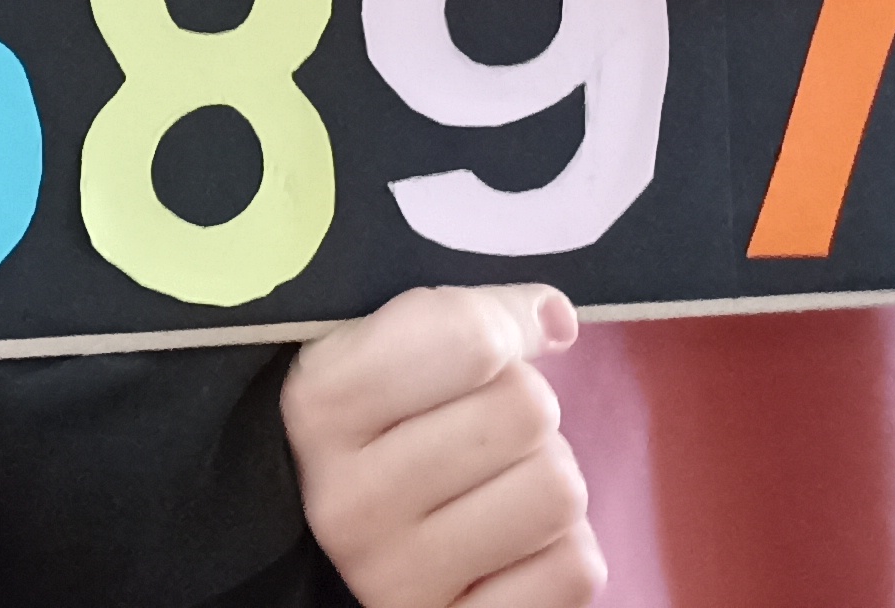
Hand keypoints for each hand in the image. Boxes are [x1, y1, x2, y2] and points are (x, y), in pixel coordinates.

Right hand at [281, 285, 596, 607]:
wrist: (366, 540)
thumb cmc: (388, 427)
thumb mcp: (388, 350)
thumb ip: (466, 316)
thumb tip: (555, 318)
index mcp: (318, 404)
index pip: (470, 339)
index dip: (501, 326)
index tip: (484, 347)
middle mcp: (346, 499)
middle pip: (528, 409)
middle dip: (524, 408)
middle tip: (483, 428)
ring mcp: (397, 578)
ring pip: (558, 489)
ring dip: (546, 478)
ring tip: (498, 484)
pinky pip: (576, 567)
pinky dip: (561, 550)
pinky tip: (510, 544)